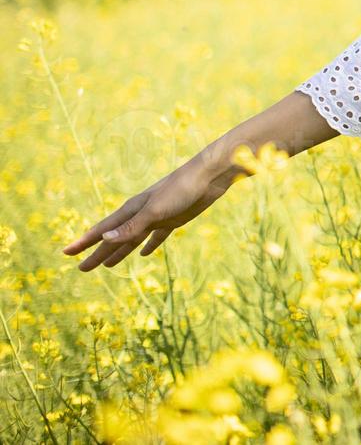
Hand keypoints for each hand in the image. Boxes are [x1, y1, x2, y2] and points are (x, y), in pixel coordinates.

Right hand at [61, 154, 242, 271]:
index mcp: (132, 210)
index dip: (84, 243)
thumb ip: (132, 226)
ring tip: (107, 265)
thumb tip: (105, 240)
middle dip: (97, 254)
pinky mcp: (174, 219)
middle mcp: (141, 214)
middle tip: (81, 269)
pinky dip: (149, 245)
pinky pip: (157, 236)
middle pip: (114, 238)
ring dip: (120, 252)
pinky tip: (145, 253)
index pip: (102, 231)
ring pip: (133, 239)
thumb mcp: (155, 210)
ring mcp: (157, 217)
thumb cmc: (182, 189)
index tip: (66, 254)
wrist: (210, 176)